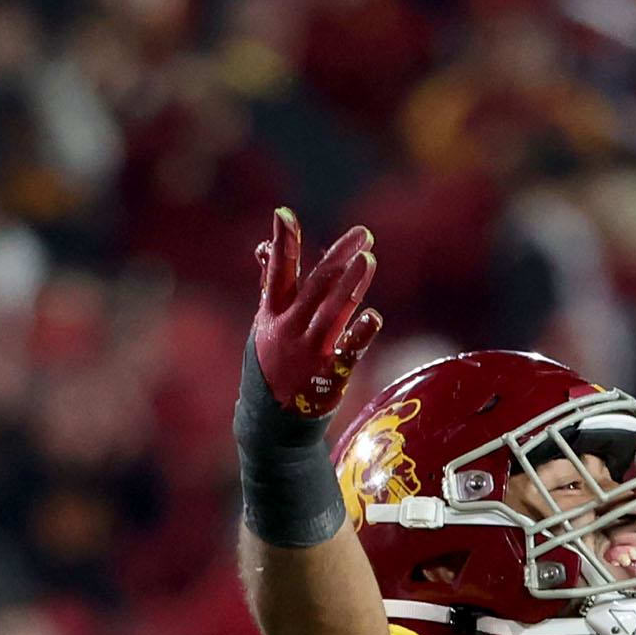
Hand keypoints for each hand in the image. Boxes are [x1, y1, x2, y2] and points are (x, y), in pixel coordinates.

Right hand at [249, 208, 382, 419]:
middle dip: (338, 257)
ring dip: (351, 285)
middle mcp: (290, 329)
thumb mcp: (264, 323)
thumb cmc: (270, 363)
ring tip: (368, 259)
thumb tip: (262, 246)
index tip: (284, 213)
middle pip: (315, 287)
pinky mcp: (330, 375)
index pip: (277, 272)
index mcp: (272, 314)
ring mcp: (310, 352)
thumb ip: (270, 283)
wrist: (271, 421)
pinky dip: (360, 334)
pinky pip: (349, 352)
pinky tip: (374, 317)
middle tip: (362, 234)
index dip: (281, 243)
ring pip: (332, 313)